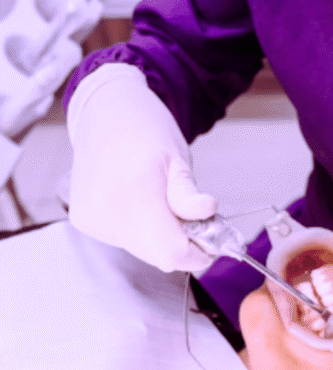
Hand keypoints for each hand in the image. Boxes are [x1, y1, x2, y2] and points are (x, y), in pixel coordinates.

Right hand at [67, 64, 216, 271]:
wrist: (104, 113)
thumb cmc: (146, 130)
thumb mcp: (178, 158)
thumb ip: (189, 194)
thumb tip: (206, 213)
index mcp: (136, 193)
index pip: (171, 253)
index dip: (197, 254)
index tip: (210, 244)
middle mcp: (108, 211)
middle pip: (157, 256)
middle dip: (180, 244)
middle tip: (189, 218)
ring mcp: (92, 219)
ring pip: (141, 250)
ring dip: (158, 236)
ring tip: (159, 201)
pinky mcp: (84, 221)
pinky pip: (122, 240)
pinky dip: (137, 230)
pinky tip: (135, 201)